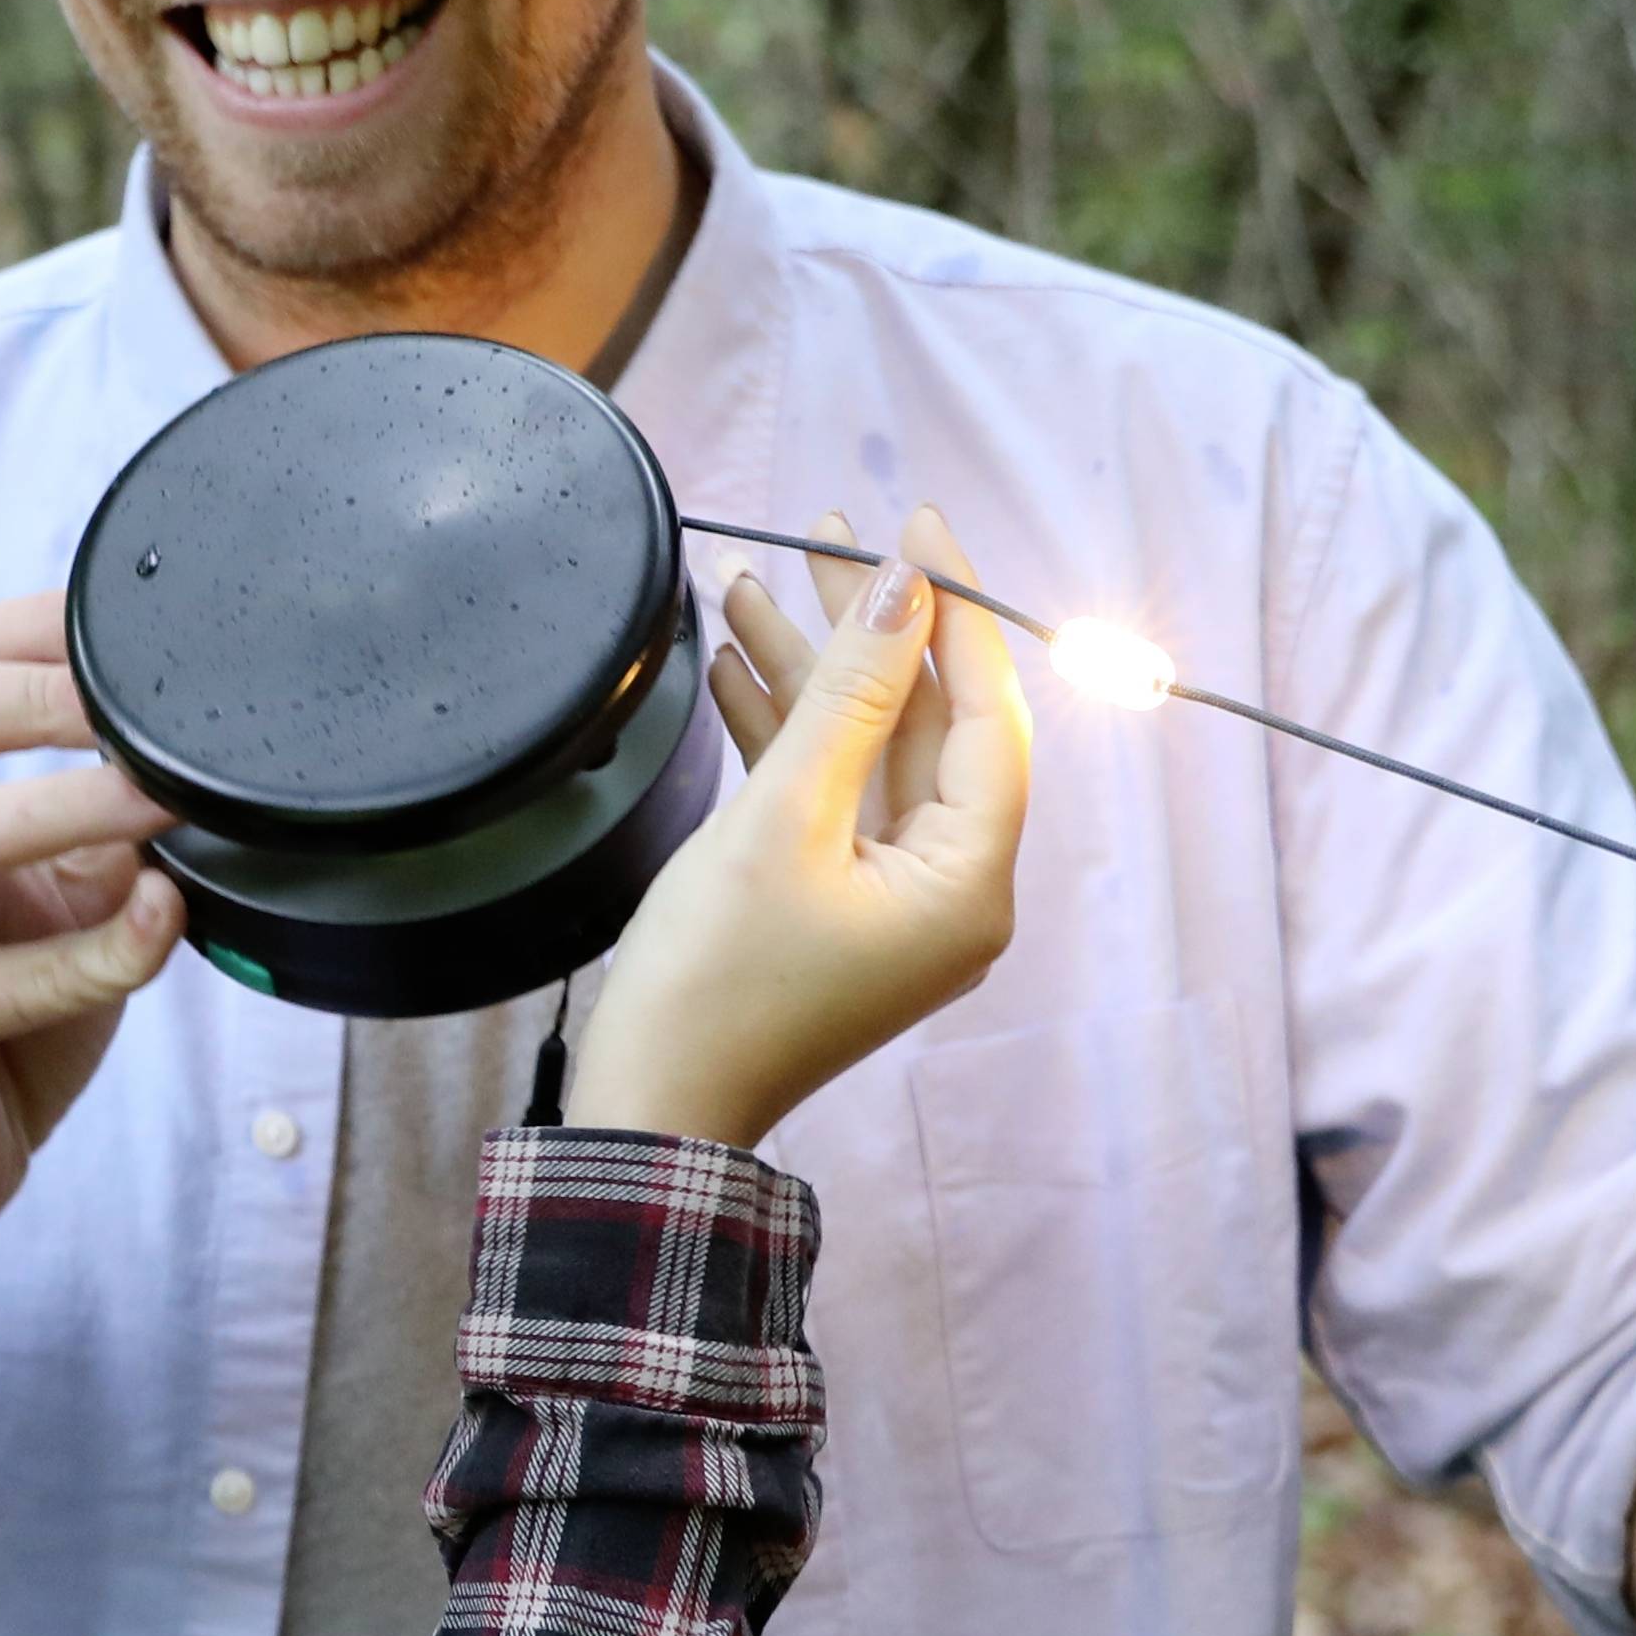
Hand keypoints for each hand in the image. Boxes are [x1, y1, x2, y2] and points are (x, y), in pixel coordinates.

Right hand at [0, 596, 186, 1265]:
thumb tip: (203, 756)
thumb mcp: (56, 898)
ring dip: (61, 804)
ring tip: (160, 793)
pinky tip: (164, 923)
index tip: (128, 623)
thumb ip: (103, 826)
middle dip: (27, 689)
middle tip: (135, 697)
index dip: (23, 628)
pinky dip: (102, 948)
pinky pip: (10, 980)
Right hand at [570, 512, 1030, 1145]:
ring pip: (868, 751)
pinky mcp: (836, 903)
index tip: (915, 527)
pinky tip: (737, 659)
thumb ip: (848, 696)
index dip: (954, 614)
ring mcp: (893, 899)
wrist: (648, 1108)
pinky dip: (787, 732)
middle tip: (830, 534)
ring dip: (813, 671)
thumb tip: (905, 592)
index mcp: (968, 882)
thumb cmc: (715, 983)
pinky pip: (828, 795)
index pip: (987, 716)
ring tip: (756, 580)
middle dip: (871, 630)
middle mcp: (950, 890)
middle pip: (925, 725)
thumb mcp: (782, 817)